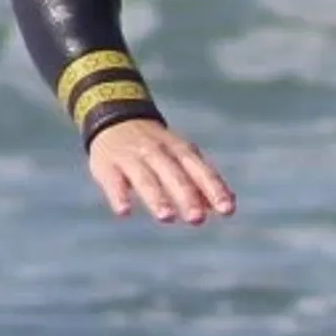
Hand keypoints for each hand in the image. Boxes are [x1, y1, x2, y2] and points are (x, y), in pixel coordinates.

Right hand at [85, 115, 235, 223]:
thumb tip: (227, 206)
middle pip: (174, 174)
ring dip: (156, 197)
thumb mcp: (180, 156)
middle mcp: (158, 152)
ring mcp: (132, 157)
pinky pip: (114, 180)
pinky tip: (125, 212)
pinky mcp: (108, 165)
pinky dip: (119, 195)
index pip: (200, 170)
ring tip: (167, 218)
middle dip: (187, 196)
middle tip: (197, 219)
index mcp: (180, 150)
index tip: (227, 211)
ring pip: (145, 178)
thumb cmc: (156, 146)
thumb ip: (202, 180)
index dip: (214, 189)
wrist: (114, 117)